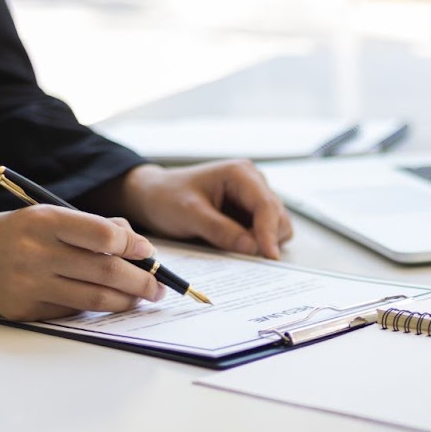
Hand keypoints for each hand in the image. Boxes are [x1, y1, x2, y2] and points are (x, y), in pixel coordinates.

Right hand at [0, 207, 168, 320]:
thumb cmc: (14, 233)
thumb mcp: (46, 215)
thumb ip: (91, 226)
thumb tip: (137, 245)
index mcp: (45, 221)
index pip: (105, 236)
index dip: (134, 246)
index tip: (148, 253)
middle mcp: (37, 253)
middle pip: (107, 272)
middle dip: (142, 281)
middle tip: (159, 286)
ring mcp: (30, 285)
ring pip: (95, 299)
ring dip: (127, 301)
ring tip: (143, 298)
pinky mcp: (26, 311)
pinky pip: (73, 312)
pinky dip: (96, 308)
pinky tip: (108, 303)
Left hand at [106, 161, 293, 259]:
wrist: (151, 196)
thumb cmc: (166, 197)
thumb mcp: (189, 214)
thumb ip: (221, 230)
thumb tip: (252, 247)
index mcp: (240, 174)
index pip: (266, 205)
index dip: (270, 233)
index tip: (269, 257)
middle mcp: (253, 183)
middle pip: (279, 218)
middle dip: (268, 239)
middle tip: (244, 257)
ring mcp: (252, 200)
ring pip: (276, 228)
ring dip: (262, 243)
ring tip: (232, 248)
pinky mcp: (248, 215)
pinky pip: (262, 234)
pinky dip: (255, 245)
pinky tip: (234, 248)